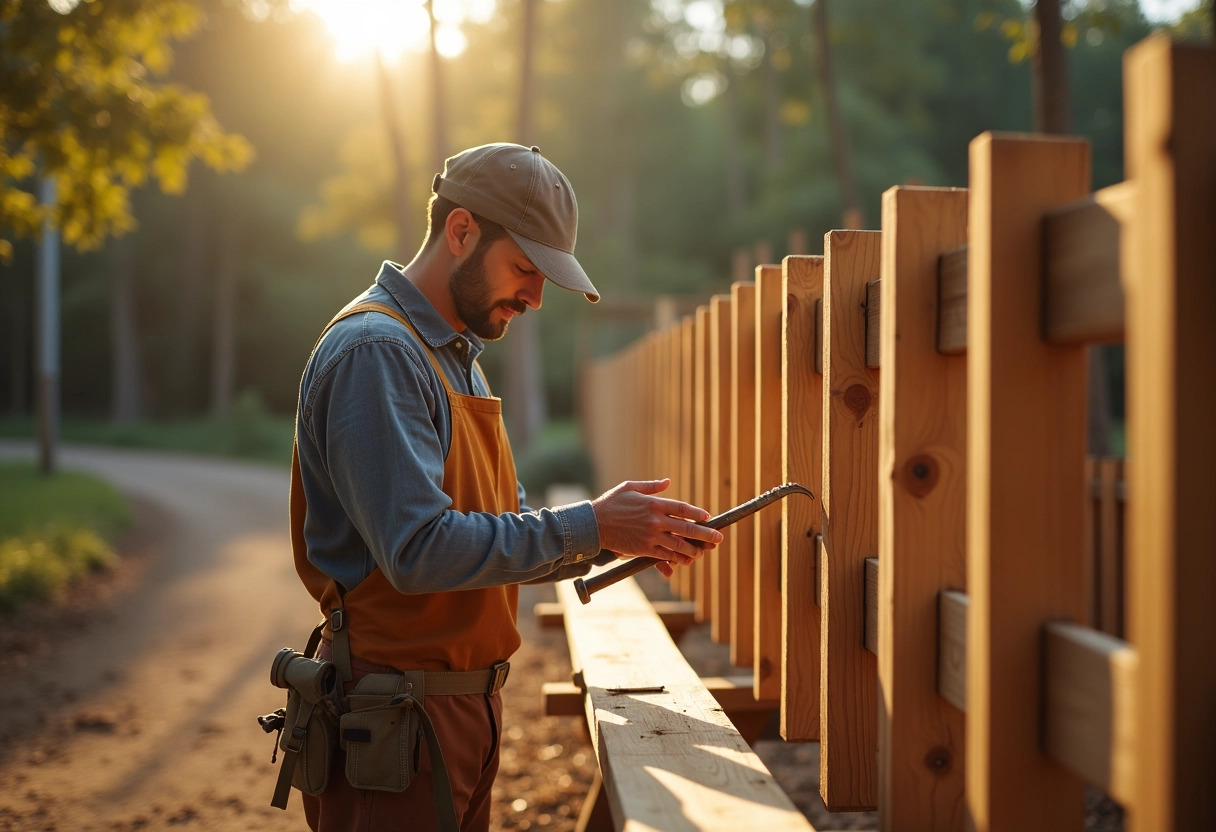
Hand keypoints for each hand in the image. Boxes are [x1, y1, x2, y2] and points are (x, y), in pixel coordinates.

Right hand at [590, 479, 721, 574]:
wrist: (593, 524)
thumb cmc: (611, 503)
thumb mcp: (630, 487)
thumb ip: (651, 486)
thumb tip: (667, 482)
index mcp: (654, 503)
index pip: (682, 508)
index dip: (698, 513)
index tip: (708, 517)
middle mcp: (656, 520)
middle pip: (686, 528)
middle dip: (705, 534)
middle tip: (719, 538)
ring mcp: (651, 536)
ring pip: (679, 545)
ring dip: (693, 549)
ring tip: (703, 552)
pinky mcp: (644, 549)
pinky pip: (665, 555)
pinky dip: (676, 558)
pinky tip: (684, 560)